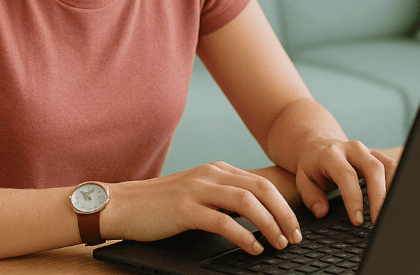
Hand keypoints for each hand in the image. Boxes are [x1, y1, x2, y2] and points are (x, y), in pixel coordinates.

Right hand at [101, 162, 301, 254]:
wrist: (123, 204)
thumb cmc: (161, 204)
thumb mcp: (197, 192)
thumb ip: (223, 195)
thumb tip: (256, 213)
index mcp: (217, 170)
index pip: (261, 183)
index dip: (284, 204)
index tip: (295, 225)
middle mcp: (210, 175)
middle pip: (260, 189)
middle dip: (284, 214)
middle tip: (295, 236)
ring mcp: (197, 190)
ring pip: (246, 202)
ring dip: (269, 224)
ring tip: (279, 243)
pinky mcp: (184, 209)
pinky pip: (222, 222)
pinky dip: (244, 236)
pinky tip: (253, 248)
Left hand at [295, 138, 397, 225]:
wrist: (320, 145)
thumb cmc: (313, 164)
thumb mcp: (303, 179)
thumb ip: (310, 196)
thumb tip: (321, 211)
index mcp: (332, 154)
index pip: (347, 175)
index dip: (354, 199)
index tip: (357, 219)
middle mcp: (352, 149)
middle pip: (373, 168)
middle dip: (379, 196)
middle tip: (378, 220)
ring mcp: (367, 150)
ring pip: (388, 166)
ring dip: (392, 189)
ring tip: (389, 212)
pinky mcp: (377, 155)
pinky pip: (393, 166)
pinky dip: (397, 182)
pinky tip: (394, 199)